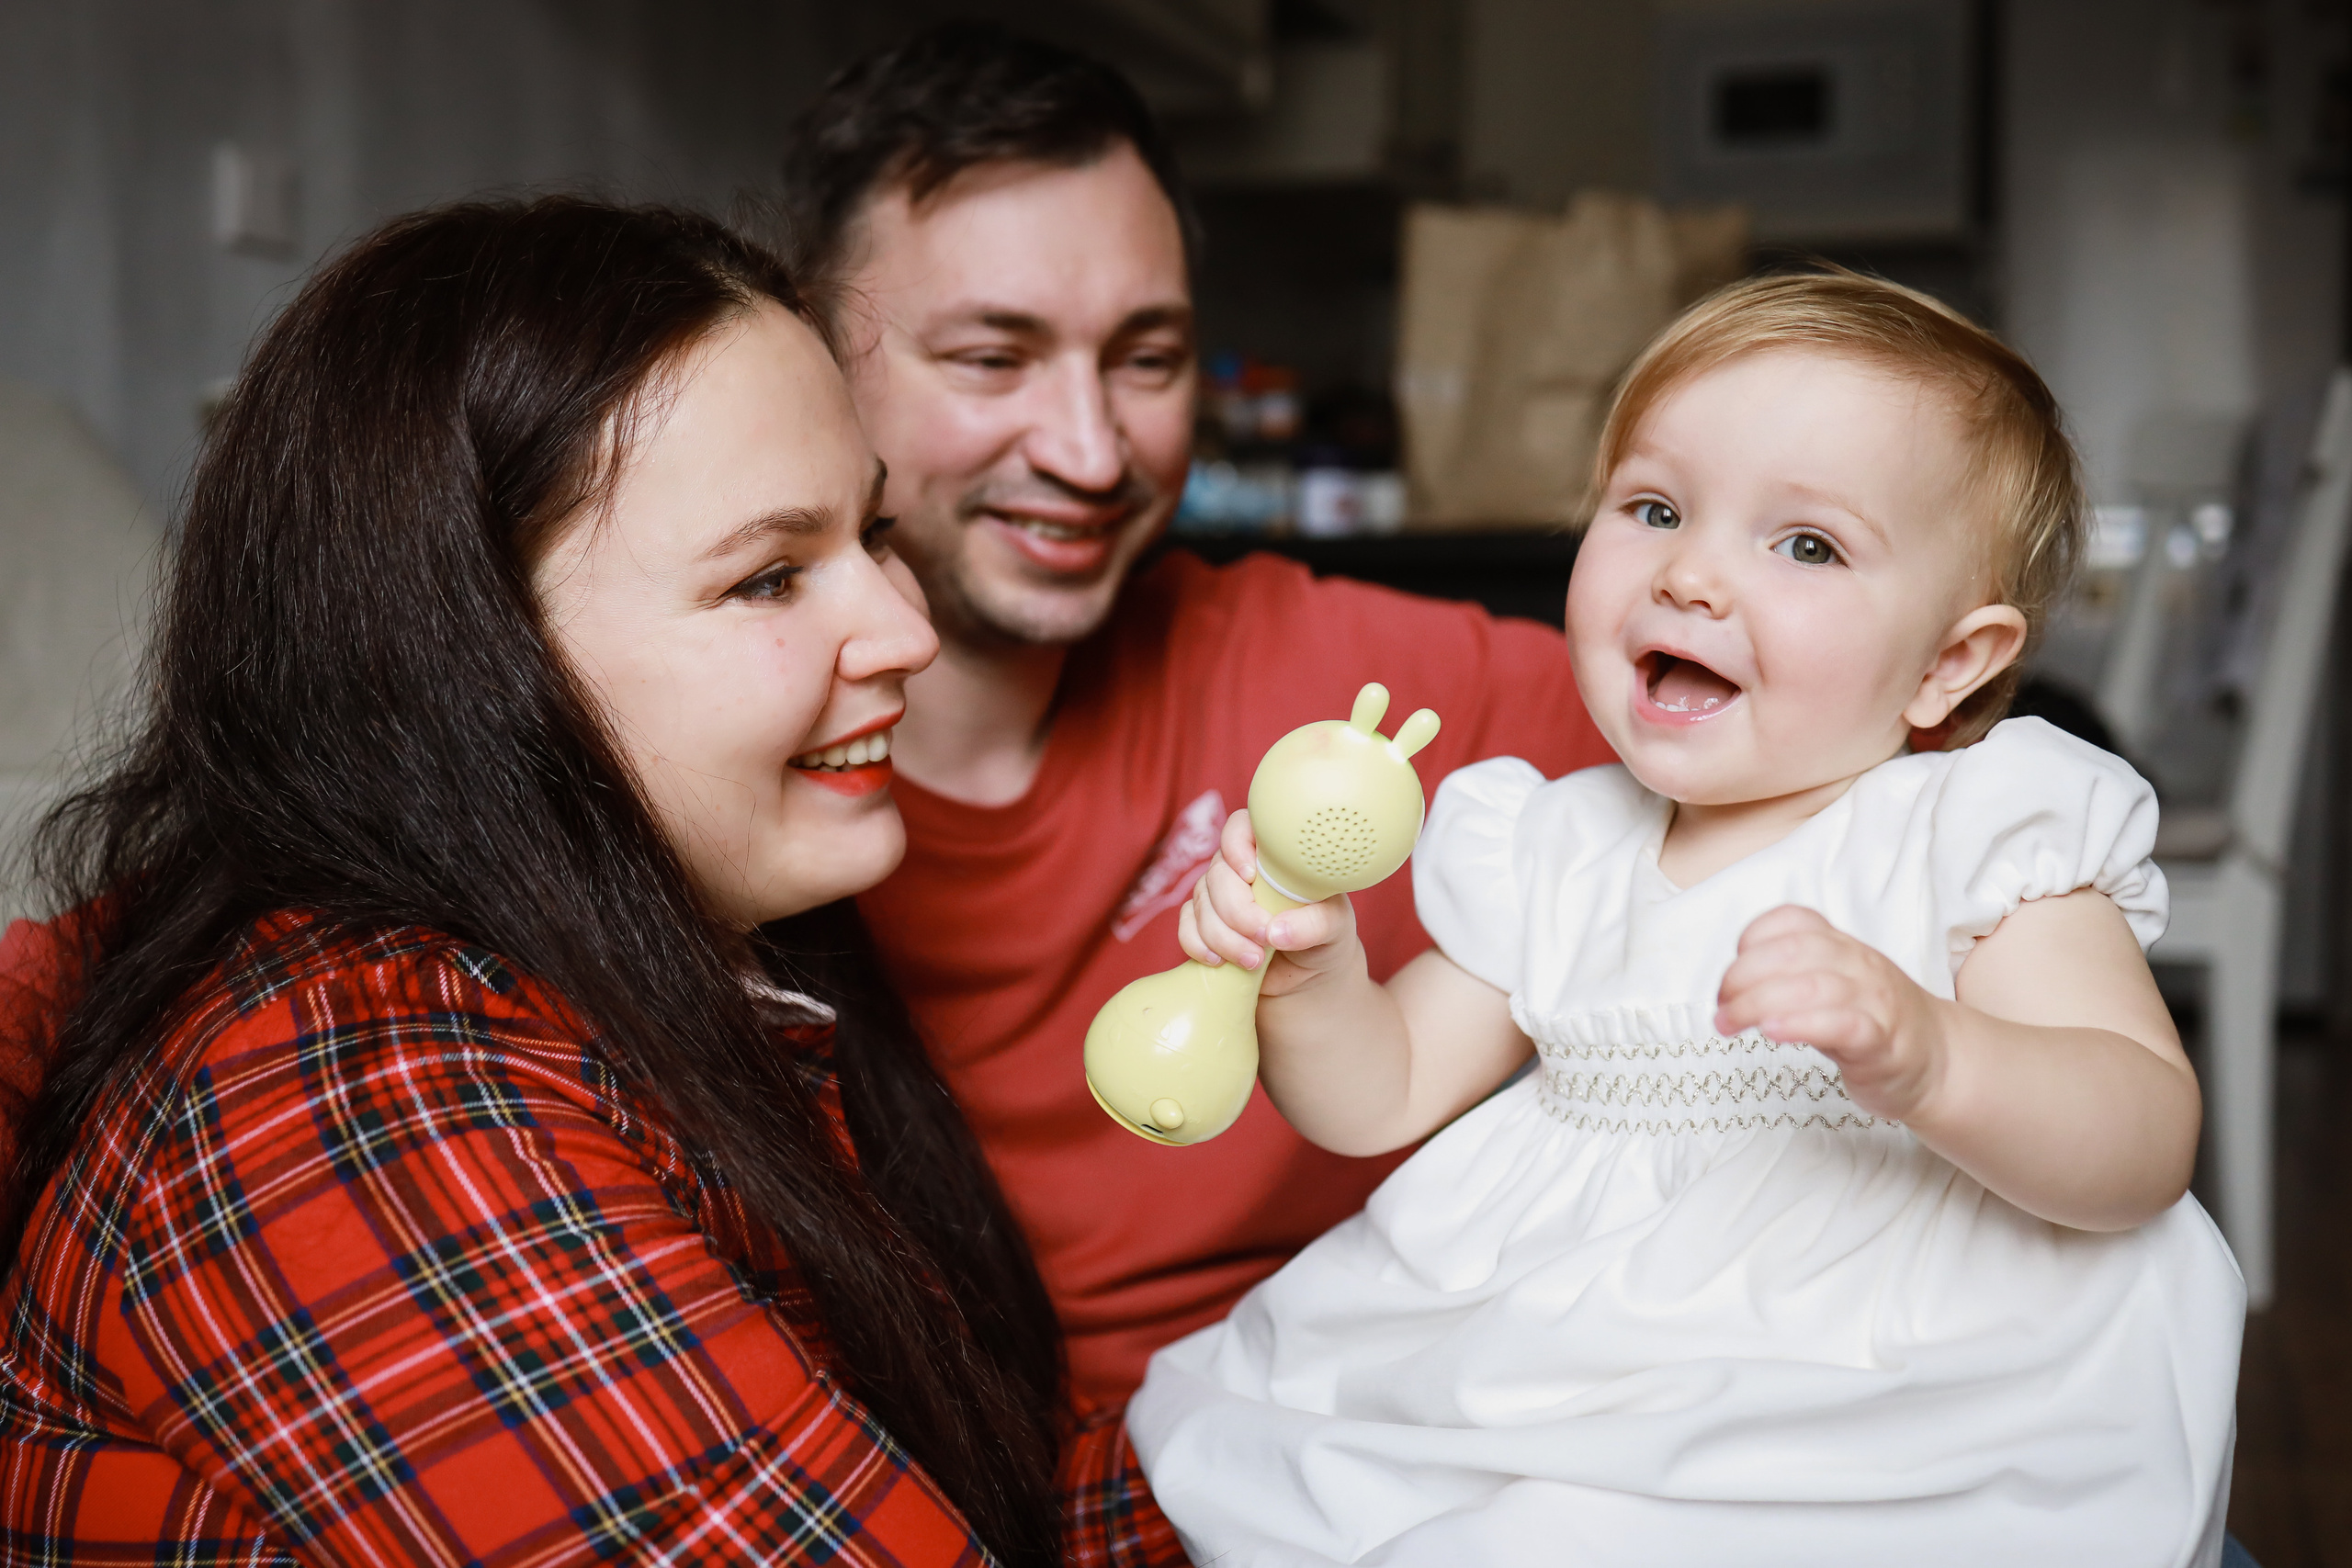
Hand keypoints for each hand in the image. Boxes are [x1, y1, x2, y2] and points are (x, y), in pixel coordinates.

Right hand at [1177, 808, 1363, 997]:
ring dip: (1222, 936)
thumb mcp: (1334, 927)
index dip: (1236, 847)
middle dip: (1236, 911)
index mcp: (1272, 855)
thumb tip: (1275, 931)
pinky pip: (1186, 927)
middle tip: (1263, 937)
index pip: (1240, 827)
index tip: (1250, 876)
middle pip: (1218, 874)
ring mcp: (1219, 897)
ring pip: (1201, 903)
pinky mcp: (1204, 925)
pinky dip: (1198, 945)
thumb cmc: (1326, 937)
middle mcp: (1241, 870)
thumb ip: (1313, 925)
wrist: (1311, 974)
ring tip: (1254, 960)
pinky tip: (1220, 962)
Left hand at [1713, 905, 1950, 1122]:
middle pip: (1793, 952)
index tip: (1731, 974)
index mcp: (1843, 947)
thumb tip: (1733, 982)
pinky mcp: (1882, 1042)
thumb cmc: (1874, 1024)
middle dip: (1744, 976)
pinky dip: (1803, 1025)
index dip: (1752, 939)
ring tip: (1730, 1023)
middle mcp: (1859, 966)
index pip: (1795, 921)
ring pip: (1812, 986)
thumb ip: (1791, 975)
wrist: (1940, 1063)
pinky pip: (1843, 1024)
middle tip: (1721, 1007)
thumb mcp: (1833, 986)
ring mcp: (1875, 1002)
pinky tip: (1774, 1032)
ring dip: (1759, 1003)